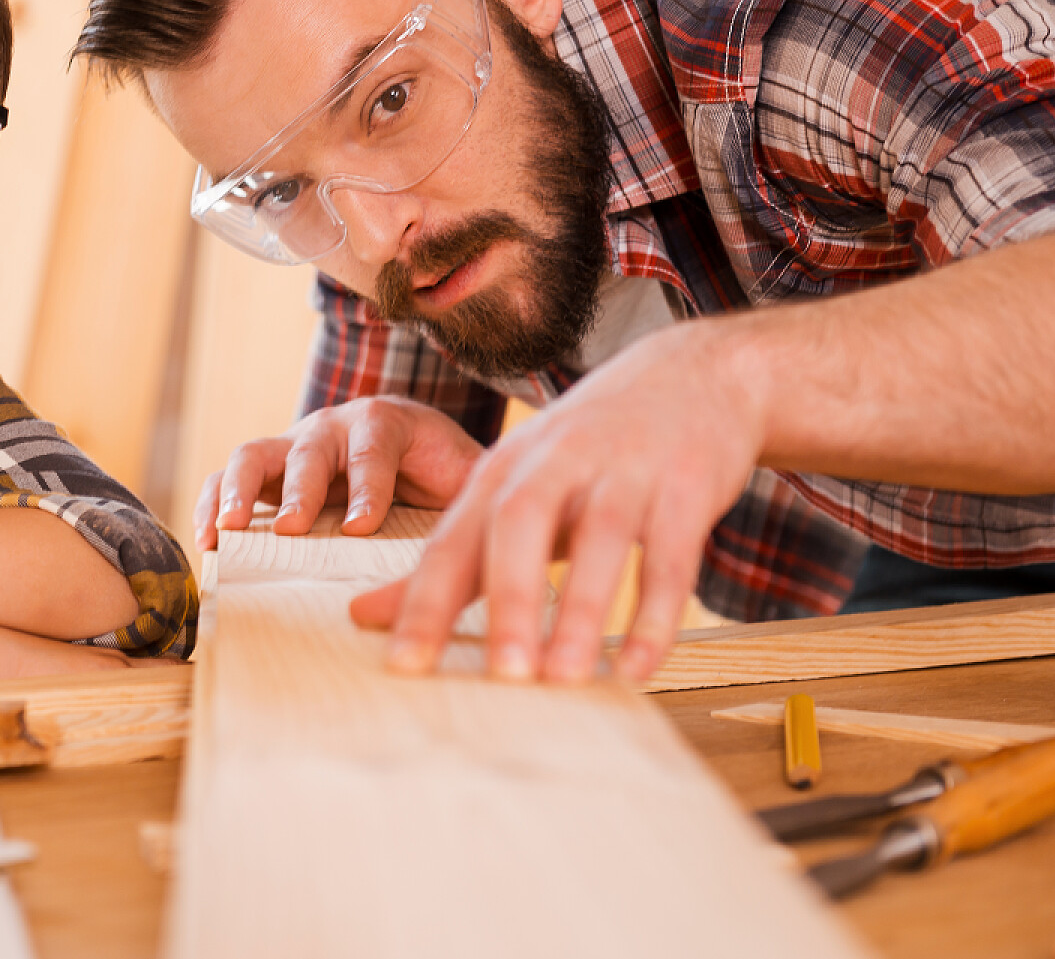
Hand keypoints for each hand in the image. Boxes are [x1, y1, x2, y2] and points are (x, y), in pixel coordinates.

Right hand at [192, 396, 483, 549]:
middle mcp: (334, 427)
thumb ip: (474, 498)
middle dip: (300, 489)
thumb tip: (495, 537)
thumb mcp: (467, 479)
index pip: (373, 450)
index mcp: (387, 423)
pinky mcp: (266, 471)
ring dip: (237, 490)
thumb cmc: (444, 472)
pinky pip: (225, 478)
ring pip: (255, 454)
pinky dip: (210, 502)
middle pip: (310, 448)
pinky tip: (208, 540)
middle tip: (292, 527)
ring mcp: (294, 445)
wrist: (416, 451)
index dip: (366, 488)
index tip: (359, 527)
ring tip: (228, 529)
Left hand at [350, 319, 764, 683]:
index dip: (427, 600)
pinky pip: (670, 555)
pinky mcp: (686, 486)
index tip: (405, 665)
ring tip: (565, 679)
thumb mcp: (514, 489)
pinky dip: (656, 612)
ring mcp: (624, 470)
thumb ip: (450, 556)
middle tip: (502, 676)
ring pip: (600, 536)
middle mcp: (557, 461)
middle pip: (520, 523)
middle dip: (507, 599)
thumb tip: (362, 615)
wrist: (692, 374)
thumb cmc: (587, 450)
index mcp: (504, 468)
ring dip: (582, 610)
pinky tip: (637, 667)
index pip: (454, 538)